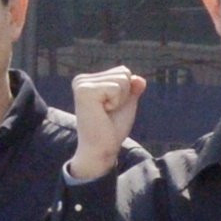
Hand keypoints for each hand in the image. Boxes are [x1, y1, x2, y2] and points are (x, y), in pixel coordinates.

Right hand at [67, 66, 144, 180]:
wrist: (101, 149)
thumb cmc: (111, 129)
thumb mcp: (126, 104)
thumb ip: (133, 88)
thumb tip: (139, 79)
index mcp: (88, 80)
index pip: (122, 71)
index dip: (125, 93)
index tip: (110, 108)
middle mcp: (81, 79)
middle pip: (123, 72)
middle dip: (124, 95)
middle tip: (108, 112)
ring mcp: (81, 84)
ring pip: (122, 79)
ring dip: (120, 100)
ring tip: (105, 113)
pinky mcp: (84, 91)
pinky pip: (117, 87)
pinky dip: (116, 102)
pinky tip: (102, 113)